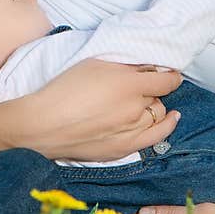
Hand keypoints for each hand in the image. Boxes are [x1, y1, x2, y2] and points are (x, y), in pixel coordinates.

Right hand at [29, 59, 181, 162]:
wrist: (43, 126)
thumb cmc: (63, 91)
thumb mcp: (93, 64)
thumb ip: (124, 65)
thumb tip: (144, 67)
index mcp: (129, 85)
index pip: (166, 80)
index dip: (169, 75)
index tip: (168, 72)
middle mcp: (135, 109)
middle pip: (158, 97)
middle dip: (152, 90)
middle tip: (137, 86)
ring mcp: (132, 132)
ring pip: (158, 116)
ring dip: (154, 107)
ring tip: (144, 102)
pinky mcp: (124, 149)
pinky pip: (155, 137)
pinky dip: (165, 127)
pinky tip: (170, 119)